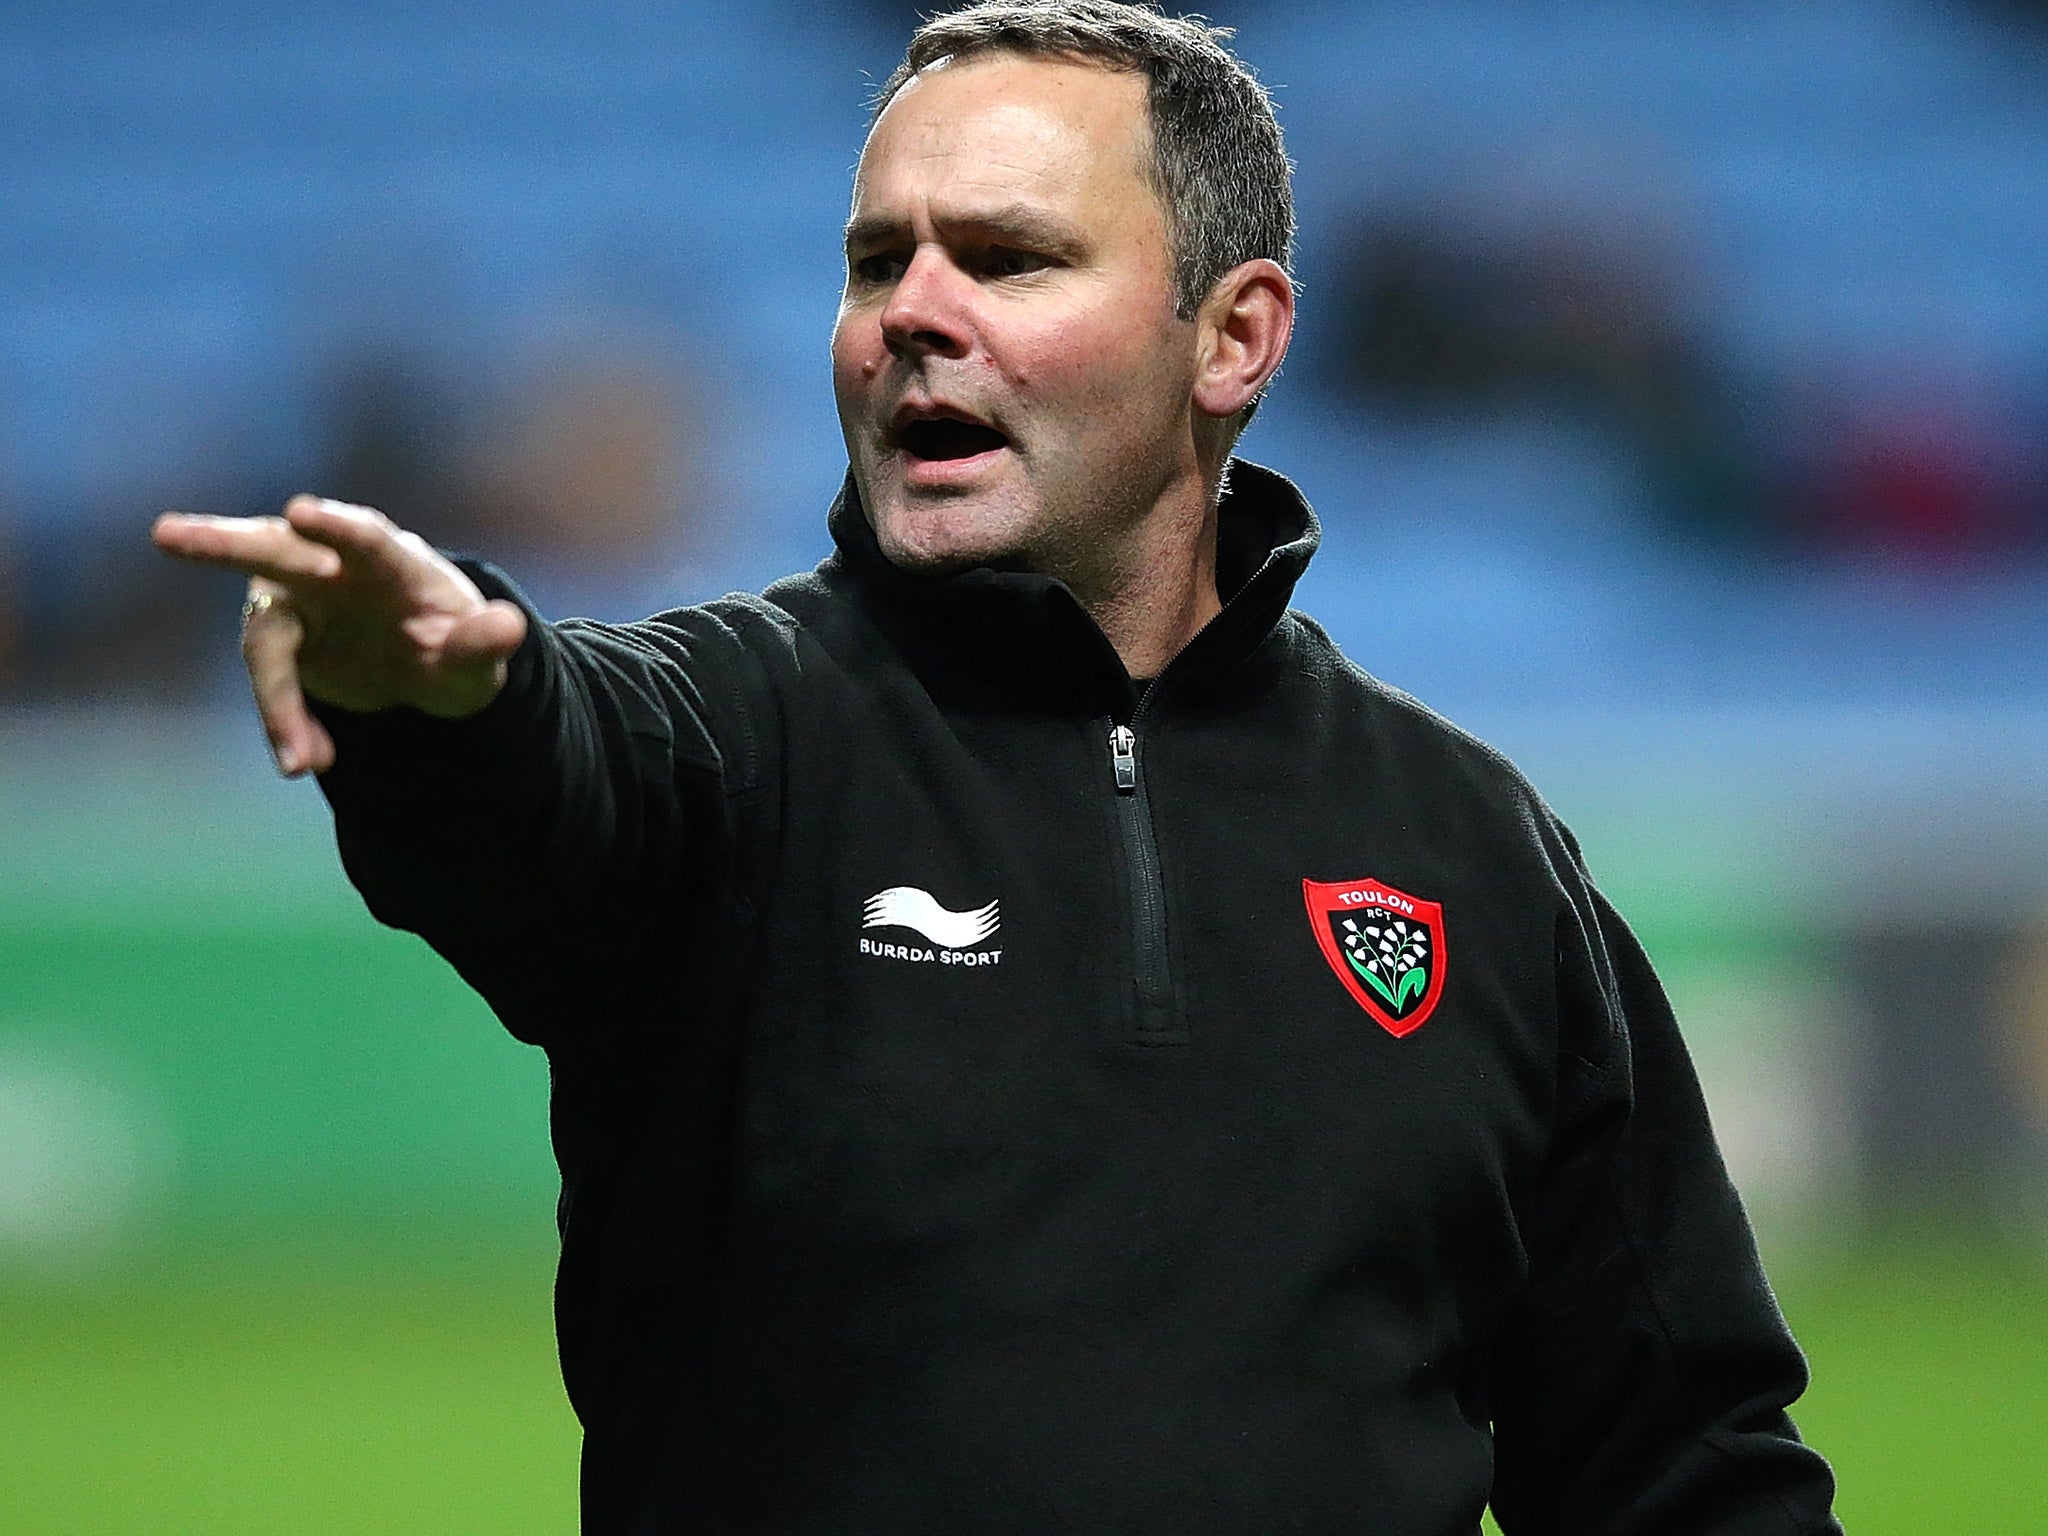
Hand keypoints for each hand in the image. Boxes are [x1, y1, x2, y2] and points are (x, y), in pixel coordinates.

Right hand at [152, 495, 528, 776]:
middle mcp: (328, 568)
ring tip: (302, 765)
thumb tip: (509, 627)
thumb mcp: (475, 656)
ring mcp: (295, 603)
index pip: (362, 536)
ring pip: (262, 638)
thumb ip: (482, 644)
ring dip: (277, 702)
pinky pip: (274, 687)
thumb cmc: (452, 646)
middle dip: (220, 543)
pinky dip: (288, 725)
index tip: (303, 514)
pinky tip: (307, 762)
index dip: (336, 527)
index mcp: (387, 558)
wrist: (420, 668)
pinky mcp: (277, 643)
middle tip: (166, 535)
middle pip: (271, 551)